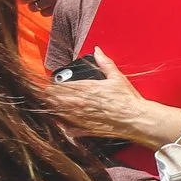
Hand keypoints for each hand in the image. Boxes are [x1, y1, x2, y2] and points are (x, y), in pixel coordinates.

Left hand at [41, 50, 155, 141]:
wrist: (136, 118)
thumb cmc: (128, 99)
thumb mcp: (117, 77)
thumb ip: (105, 63)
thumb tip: (98, 51)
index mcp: (88, 88)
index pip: (63, 86)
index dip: (53, 85)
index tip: (48, 85)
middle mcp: (81, 103)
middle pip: (57, 99)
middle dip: (50, 97)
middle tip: (44, 95)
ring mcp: (82, 117)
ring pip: (60, 112)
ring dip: (52, 109)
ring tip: (48, 106)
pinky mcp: (87, 129)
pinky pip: (69, 129)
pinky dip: (63, 126)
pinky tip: (61, 124)